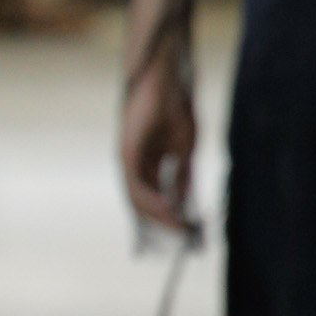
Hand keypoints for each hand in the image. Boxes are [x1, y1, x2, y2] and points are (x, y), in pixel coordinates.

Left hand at [121, 55, 199, 234]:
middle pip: (144, 203)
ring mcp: (129, 160)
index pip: (154, 198)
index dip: (170, 216)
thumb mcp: (184, 149)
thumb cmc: (174, 106)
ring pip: (138, 199)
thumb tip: (183, 204)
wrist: (165, 77)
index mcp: (146, 164)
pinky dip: (152, 201)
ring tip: (180, 230)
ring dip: (160, 217)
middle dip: (166, 222)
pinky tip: (168, 212)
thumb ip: (182, 177)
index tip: (188, 232)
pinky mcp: (127, 153)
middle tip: (187, 238)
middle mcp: (134, 166)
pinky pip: (137, 185)